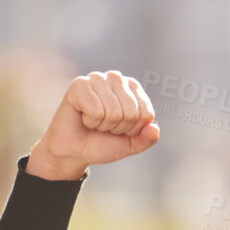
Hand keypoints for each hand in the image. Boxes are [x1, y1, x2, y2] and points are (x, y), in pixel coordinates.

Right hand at [26, 71, 159, 181]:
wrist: (74, 151)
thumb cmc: (102, 143)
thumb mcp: (130, 145)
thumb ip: (146, 139)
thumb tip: (154, 128)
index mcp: (133, 88)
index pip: (146, 113)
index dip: (133, 130)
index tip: (120, 129)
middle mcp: (116, 78)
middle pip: (131, 113)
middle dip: (118, 128)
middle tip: (104, 126)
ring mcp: (97, 78)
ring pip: (114, 112)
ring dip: (103, 125)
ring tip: (94, 121)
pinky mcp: (79, 84)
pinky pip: (96, 110)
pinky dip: (90, 121)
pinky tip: (83, 117)